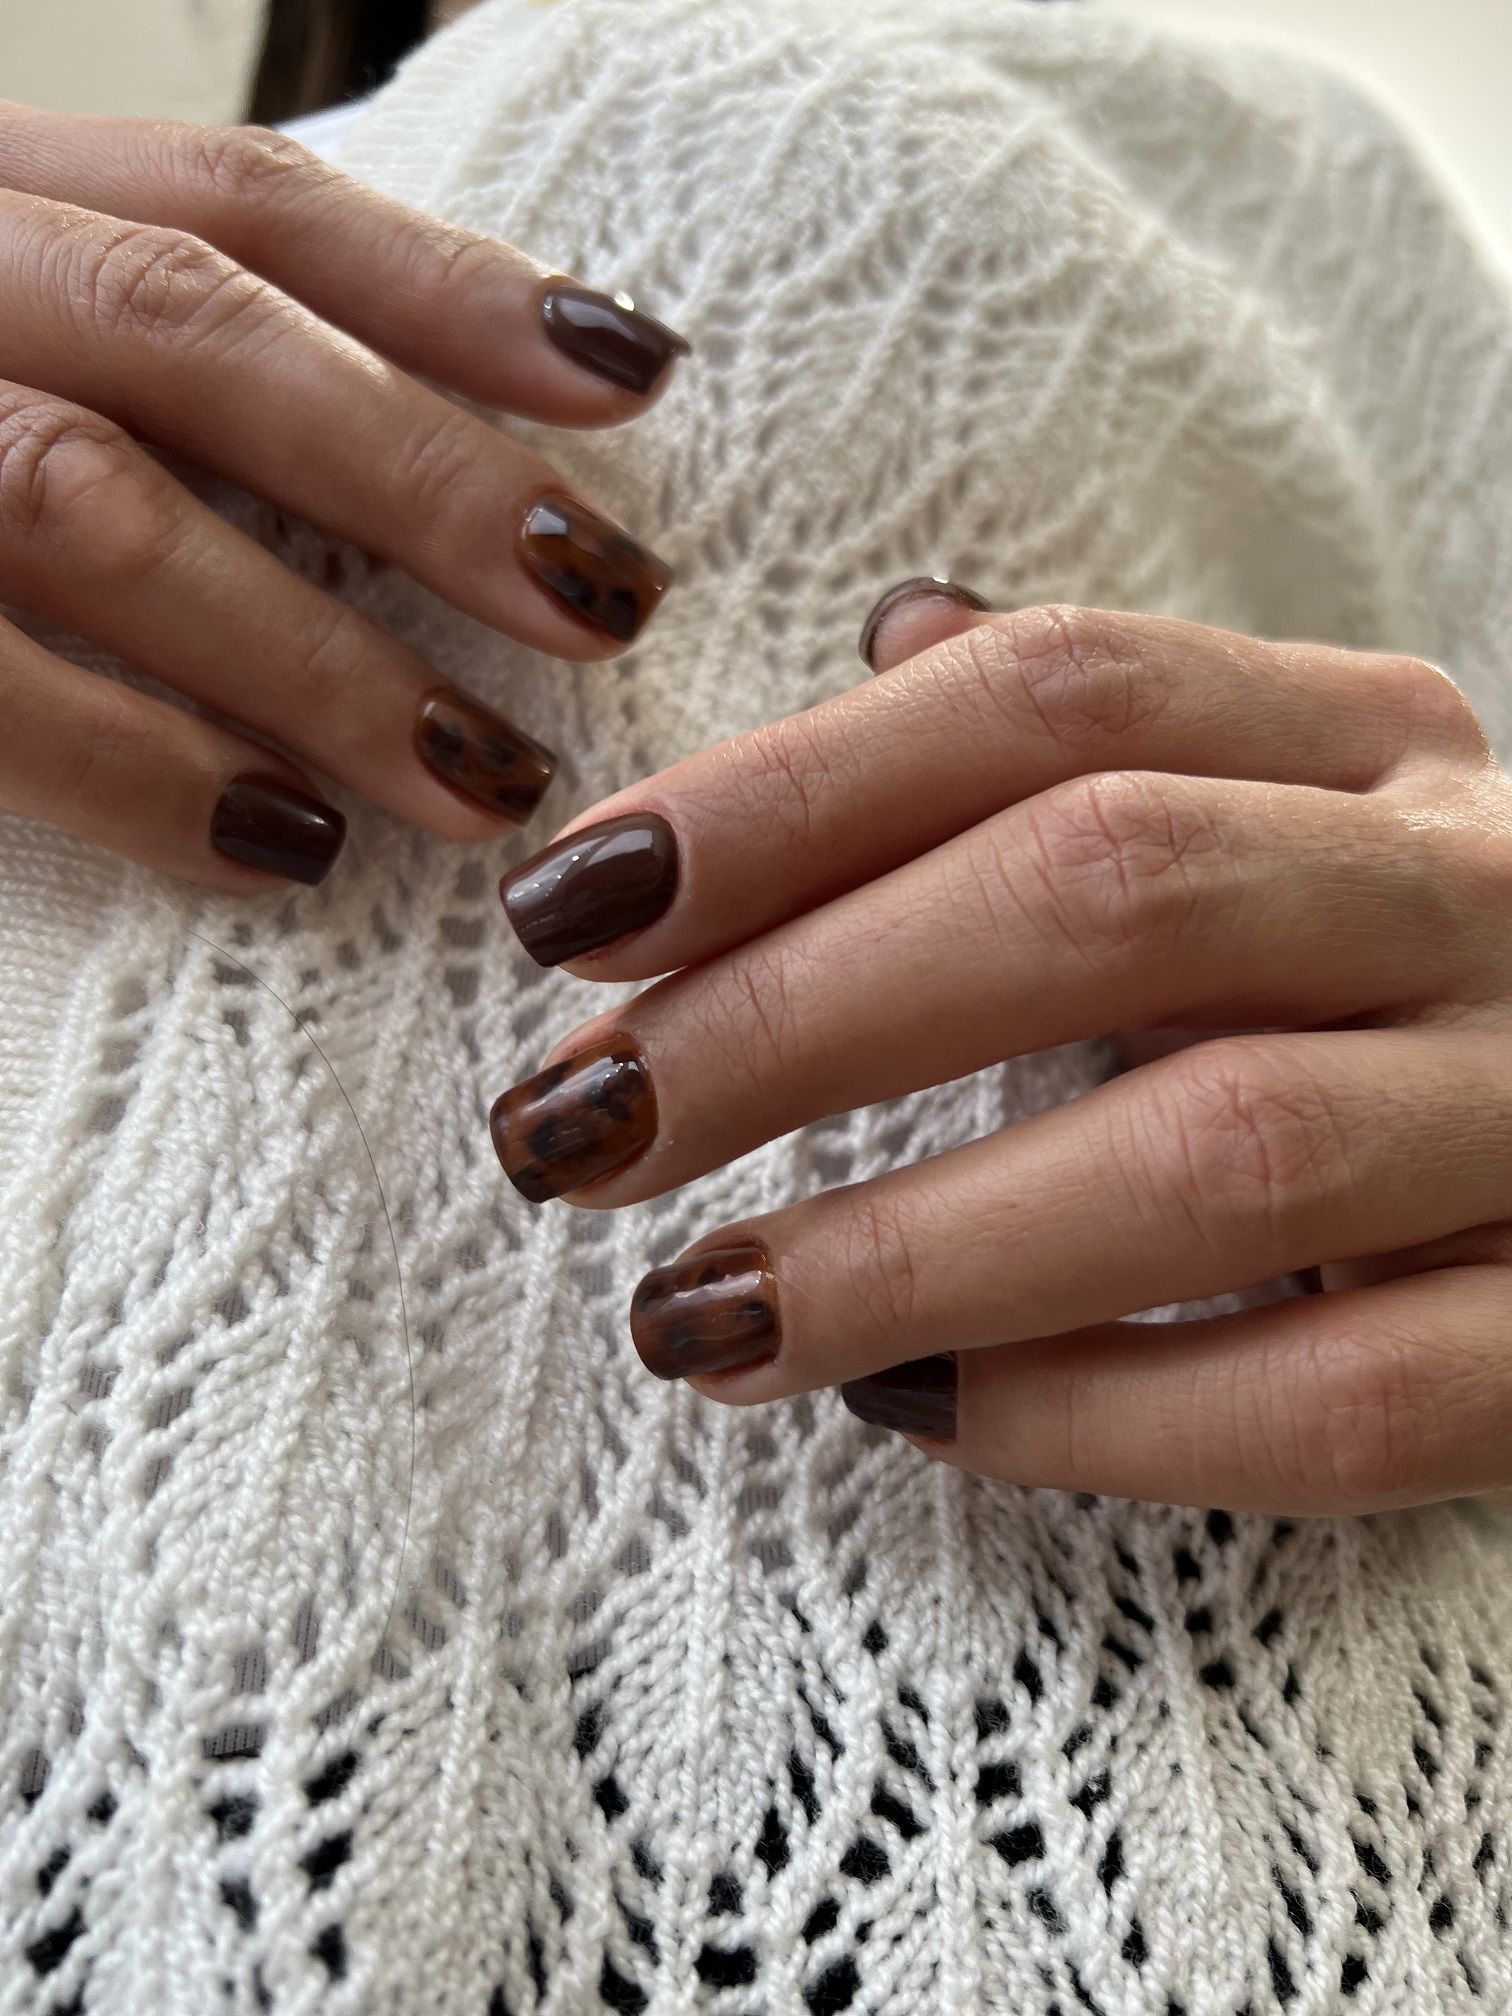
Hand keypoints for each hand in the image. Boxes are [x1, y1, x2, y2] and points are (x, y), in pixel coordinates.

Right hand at [0, 104, 684, 886]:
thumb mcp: (19, 338)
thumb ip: (155, 364)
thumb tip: (421, 452)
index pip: (235, 200)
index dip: (445, 287)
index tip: (630, 372)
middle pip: (195, 332)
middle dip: (423, 474)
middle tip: (605, 605)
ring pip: (91, 506)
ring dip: (314, 657)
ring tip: (485, 776)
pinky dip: (140, 772)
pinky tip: (284, 843)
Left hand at [488, 584, 1511, 1514]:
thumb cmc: (1401, 977)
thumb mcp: (1284, 809)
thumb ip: (1096, 743)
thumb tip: (878, 635)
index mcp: (1367, 734)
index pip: (1050, 693)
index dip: (787, 793)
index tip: (568, 909)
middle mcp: (1475, 885)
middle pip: (1108, 888)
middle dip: (797, 1013)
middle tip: (569, 1129)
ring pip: (1218, 1155)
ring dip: (911, 1243)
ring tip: (693, 1314)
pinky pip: (1341, 1395)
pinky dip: (1101, 1416)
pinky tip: (916, 1416)